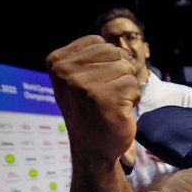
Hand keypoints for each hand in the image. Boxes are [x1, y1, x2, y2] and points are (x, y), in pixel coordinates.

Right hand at [47, 36, 139, 168]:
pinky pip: (134, 85)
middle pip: (114, 53)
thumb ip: (91, 57)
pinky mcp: (106, 99)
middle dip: (120, 73)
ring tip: (112, 103)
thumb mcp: (77, 79)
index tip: (95, 84)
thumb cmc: (90, 111)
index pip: (99, 42)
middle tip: (107, 95)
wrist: (92, 149)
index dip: (108, 62)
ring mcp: (85, 86)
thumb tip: (119, 45)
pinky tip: (119, 111)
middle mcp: (67, 72)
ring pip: (126, 68)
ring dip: (127, 87)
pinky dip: (133, 98)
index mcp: (57, 61)